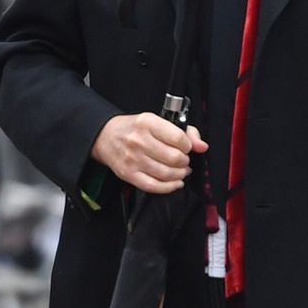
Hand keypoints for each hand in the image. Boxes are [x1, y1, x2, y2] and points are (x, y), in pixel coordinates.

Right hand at [91, 113, 207, 193]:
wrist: (105, 136)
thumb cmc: (134, 128)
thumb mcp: (158, 120)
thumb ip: (185, 131)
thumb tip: (202, 146)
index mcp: (148, 123)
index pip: (178, 138)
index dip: (188, 146)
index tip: (187, 147)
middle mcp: (139, 141)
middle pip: (174, 158)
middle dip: (185, 161)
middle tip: (184, 160)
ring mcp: (133, 159)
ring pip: (166, 173)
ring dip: (180, 174)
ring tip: (181, 170)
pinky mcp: (128, 174)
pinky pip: (153, 186)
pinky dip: (169, 187)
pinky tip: (175, 182)